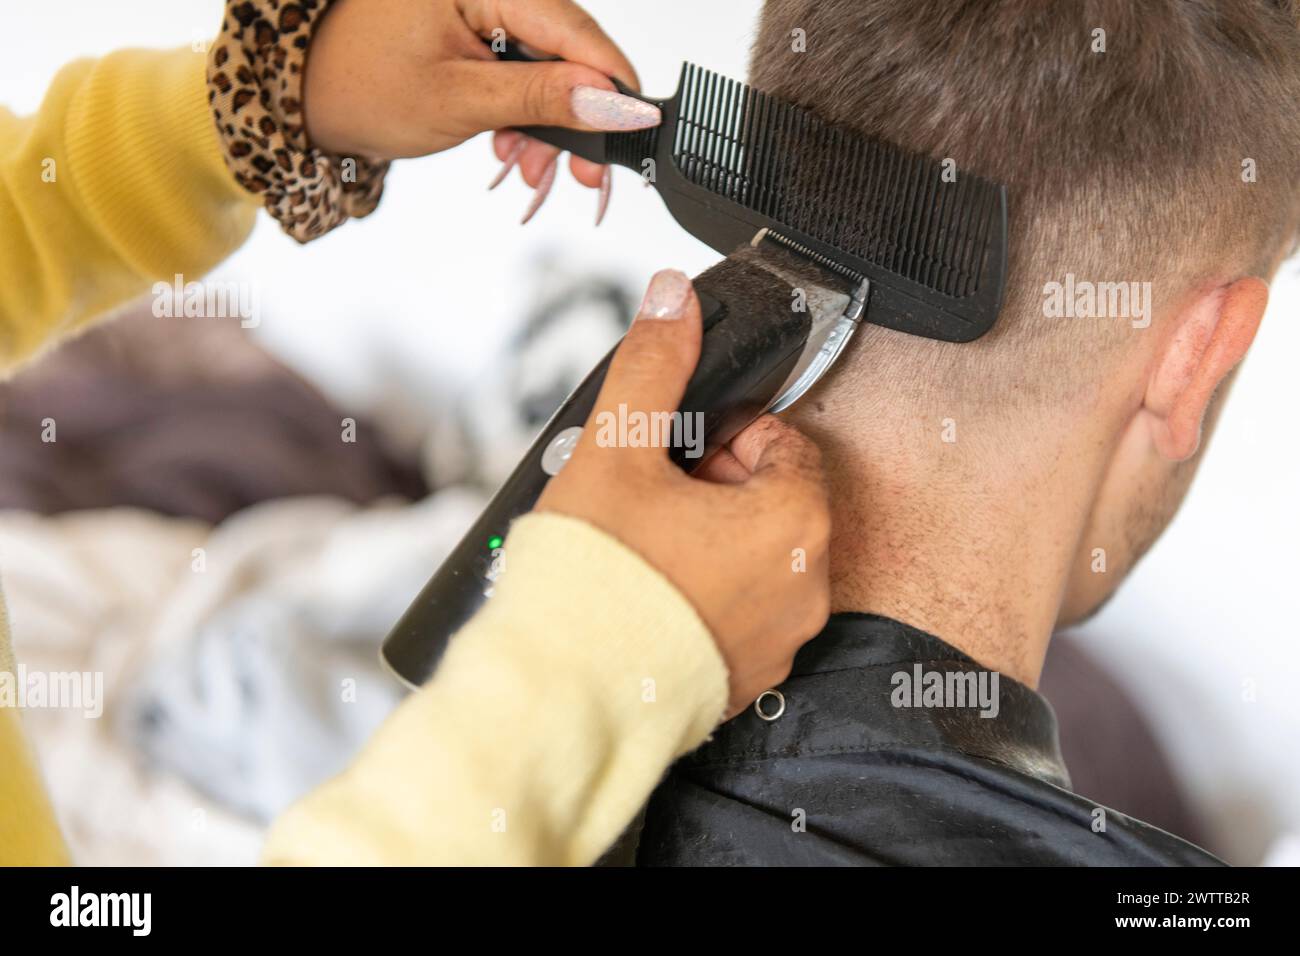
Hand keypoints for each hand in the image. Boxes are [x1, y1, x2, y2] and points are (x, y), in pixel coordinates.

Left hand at [303, 0, 659, 222]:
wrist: (306, 96)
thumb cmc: (360, 88)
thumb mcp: (460, 101)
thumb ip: (543, 100)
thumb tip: (612, 104)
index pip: (573, 28)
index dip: (610, 83)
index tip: (637, 129)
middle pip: (566, 49)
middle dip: (577, 117)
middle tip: (583, 176)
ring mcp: (483, 4)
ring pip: (548, 65)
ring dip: (550, 124)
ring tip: (530, 170)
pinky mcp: (477, 26)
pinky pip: (523, 67)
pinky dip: (526, 113)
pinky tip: (513, 147)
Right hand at [537, 270, 832, 717]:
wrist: (562, 692)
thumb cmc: (594, 578)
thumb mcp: (617, 448)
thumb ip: (654, 364)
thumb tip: (674, 296)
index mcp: (792, 521)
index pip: (785, 444)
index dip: (729, 434)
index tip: (682, 448)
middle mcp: (805, 585)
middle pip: (775, 500)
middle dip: (718, 485)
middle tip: (655, 494)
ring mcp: (781, 639)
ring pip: (759, 559)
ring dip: (713, 539)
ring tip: (646, 544)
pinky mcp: (749, 679)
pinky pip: (743, 614)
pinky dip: (708, 595)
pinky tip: (652, 594)